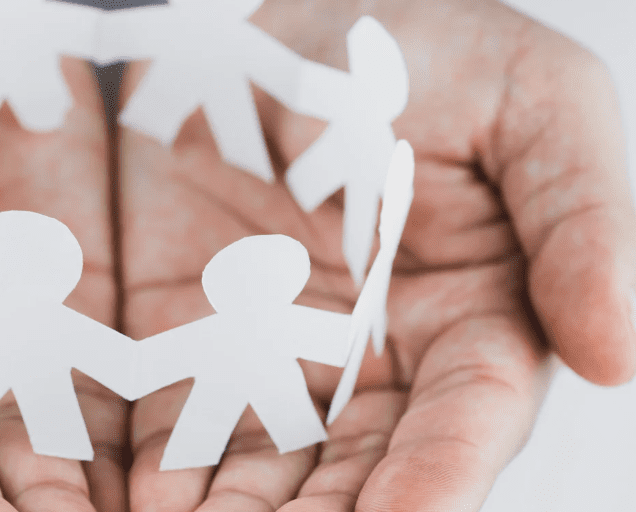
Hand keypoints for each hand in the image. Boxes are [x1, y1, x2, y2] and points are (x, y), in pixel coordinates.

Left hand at [119, 0, 635, 509]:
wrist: (286, 25)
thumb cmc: (425, 51)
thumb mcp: (533, 101)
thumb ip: (582, 219)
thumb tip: (619, 355)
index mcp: (475, 316)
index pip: (466, 419)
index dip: (439, 477)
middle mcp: (377, 363)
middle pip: (362, 473)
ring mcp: (278, 358)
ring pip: (270, 472)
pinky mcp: (194, 341)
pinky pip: (180, 423)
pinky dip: (165, 479)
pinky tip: (145, 508)